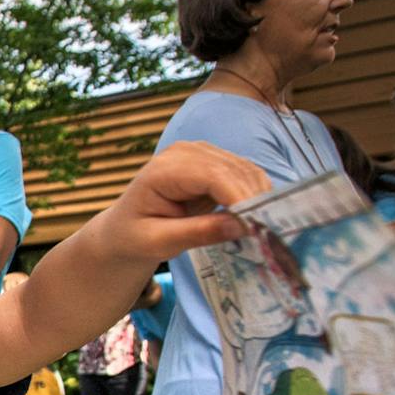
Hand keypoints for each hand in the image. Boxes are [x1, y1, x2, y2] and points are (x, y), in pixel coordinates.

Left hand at [93, 141, 266, 261]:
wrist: (127, 228)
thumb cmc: (136, 236)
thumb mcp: (159, 242)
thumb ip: (197, 233)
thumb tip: (240, 226)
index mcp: (163, 170)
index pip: (213, 176)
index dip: (240, 198)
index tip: (257, 226)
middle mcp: (184, 152)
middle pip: (234, 171)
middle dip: (254, 201)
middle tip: (267, 234)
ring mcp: (201, 153)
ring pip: (246, 170)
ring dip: (259, 198)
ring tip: (262, 229)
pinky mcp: (215, 161)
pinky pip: (246, 175)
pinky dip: (255, 195)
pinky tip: (254, 218)